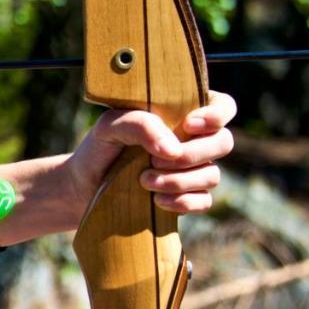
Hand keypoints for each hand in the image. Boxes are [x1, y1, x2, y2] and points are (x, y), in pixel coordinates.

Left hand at [68, 90, 235, 216]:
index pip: (223, 106)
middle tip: (154, 159)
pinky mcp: (187, 197)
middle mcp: (194, 140)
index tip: (187, 125)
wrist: (85, 185)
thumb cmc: (100, 147)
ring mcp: (194, 170)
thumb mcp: (111, 126)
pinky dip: (183, 202)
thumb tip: (173, 151)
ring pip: (212, 175)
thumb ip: (140, 125)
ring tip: (144, 181)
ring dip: (179, 181)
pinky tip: (157, 201)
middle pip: (223, 142)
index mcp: (183, 113)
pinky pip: (203, 201)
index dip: (216, 115)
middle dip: (192, 154)